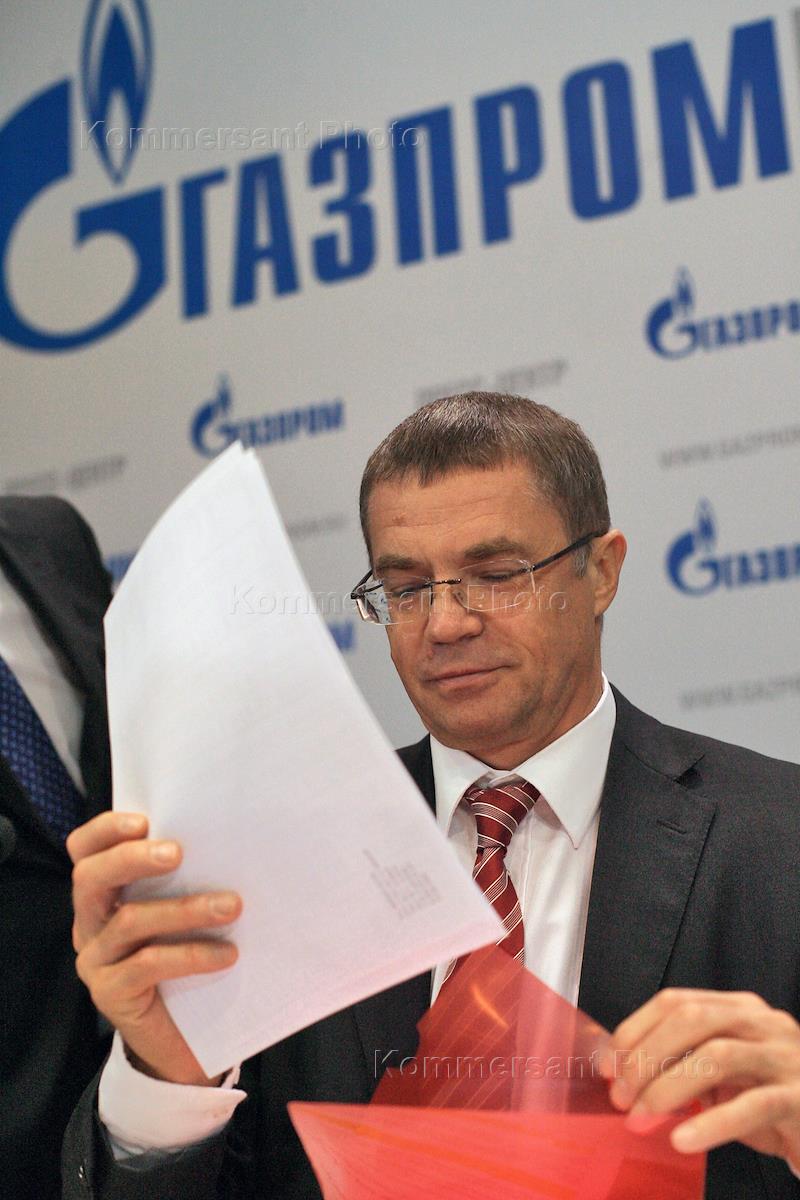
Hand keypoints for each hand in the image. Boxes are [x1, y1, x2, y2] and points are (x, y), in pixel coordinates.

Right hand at [68, 811, 241, 1085]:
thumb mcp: (181, 913)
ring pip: (129, 921)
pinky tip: (227, 955)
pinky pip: (148, 964)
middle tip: (177, 853)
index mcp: (102, 895)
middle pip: (90, 878)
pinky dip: (192, 954)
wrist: (183, 1041)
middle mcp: (89, 924)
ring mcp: (96, 960)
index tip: (144, 820)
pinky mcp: (111, 994)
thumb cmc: (188, 961)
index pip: (84, 851)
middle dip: (132, 859)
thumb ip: (185, 879)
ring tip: (232, 906)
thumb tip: (230, 841)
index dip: (105, 830)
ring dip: (185, 908)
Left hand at [601, 988, 799, 1171]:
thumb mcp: (724, 1076)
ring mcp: (785, 1057)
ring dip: (668, 1088)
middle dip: (646, 1056)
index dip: (635, 1030)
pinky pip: (752, 1105)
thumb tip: (623, 1074)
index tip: (608, 1066)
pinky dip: (711, 1122)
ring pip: (717, 1056)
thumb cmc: (770, 1100)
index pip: (675, 1002)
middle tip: (621, 1096)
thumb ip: (683, 1065)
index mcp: (739, 1008)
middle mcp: (763, 1023)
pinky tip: (683, 1139)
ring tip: (642, 1118)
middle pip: (691, 1020)